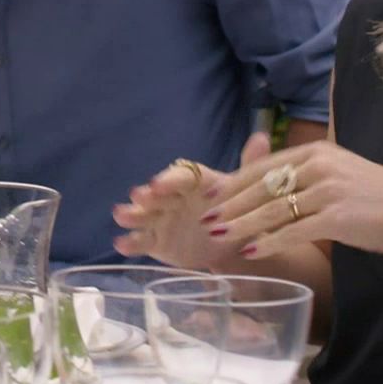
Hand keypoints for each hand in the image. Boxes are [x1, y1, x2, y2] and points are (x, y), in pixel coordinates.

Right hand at [112, 133, 270, 268]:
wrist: (231, 243)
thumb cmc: (236, 209)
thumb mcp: (246, 190)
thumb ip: (249, 167)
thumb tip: (261, 138)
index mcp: (192, 182)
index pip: (179, 177)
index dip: (168, 180)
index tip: (157, 184)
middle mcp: (172, 197)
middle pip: (156, 194)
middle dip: (146, 196)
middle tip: (138, 197)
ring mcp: (161, 219)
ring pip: (142, 215)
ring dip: (131, 214)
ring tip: (121, 216)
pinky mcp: (155, 242)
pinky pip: (141, 241)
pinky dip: (130, 243)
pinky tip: (121, 245)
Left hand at [201, 140, 382, 261]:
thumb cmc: (373, 197)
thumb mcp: (337, 173)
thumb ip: (304, 174)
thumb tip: (266, 186)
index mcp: (316, 152)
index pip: (265, 165)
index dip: (235, 181)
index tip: (211, 194)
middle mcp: (319, 166)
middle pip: (263, 187)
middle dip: (231, 204)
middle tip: (206, 219)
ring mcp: (328, 190)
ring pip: (272, 209)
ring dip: (241, 224)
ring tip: (219, 236)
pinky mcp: (336, 217)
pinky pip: (293, 232)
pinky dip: (269, 243)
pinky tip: (251, 251)